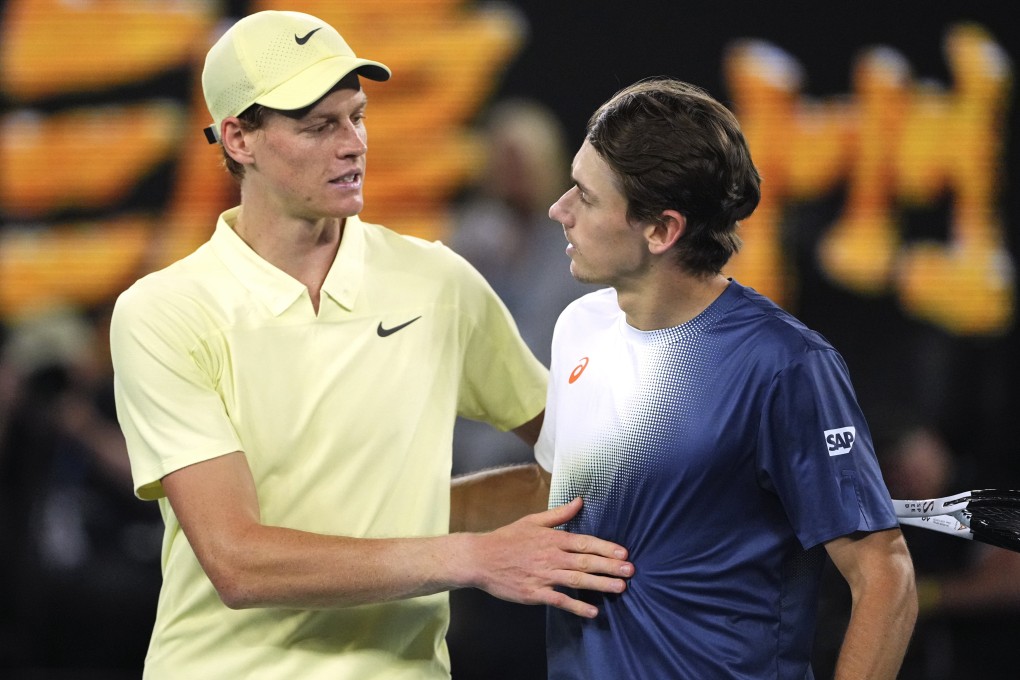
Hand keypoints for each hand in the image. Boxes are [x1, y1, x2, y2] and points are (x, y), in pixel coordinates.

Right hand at [464, 497, 632, 617]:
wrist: (480, 558)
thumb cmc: (507, 538)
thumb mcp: (533, 521)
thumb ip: (559, 514)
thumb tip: (580, 501)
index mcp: (552, 539)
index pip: (584, 543)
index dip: (606, 548)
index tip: (624, 553)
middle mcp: (551, 557)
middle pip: (586, 562)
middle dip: (610, 567)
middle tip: (630, 571)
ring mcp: (543, 576)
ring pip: (577, 580)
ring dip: (600, 584)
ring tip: (620, 588)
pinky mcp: (535, 593)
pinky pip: (559, 600)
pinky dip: (576, 606)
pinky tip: (592, 611)